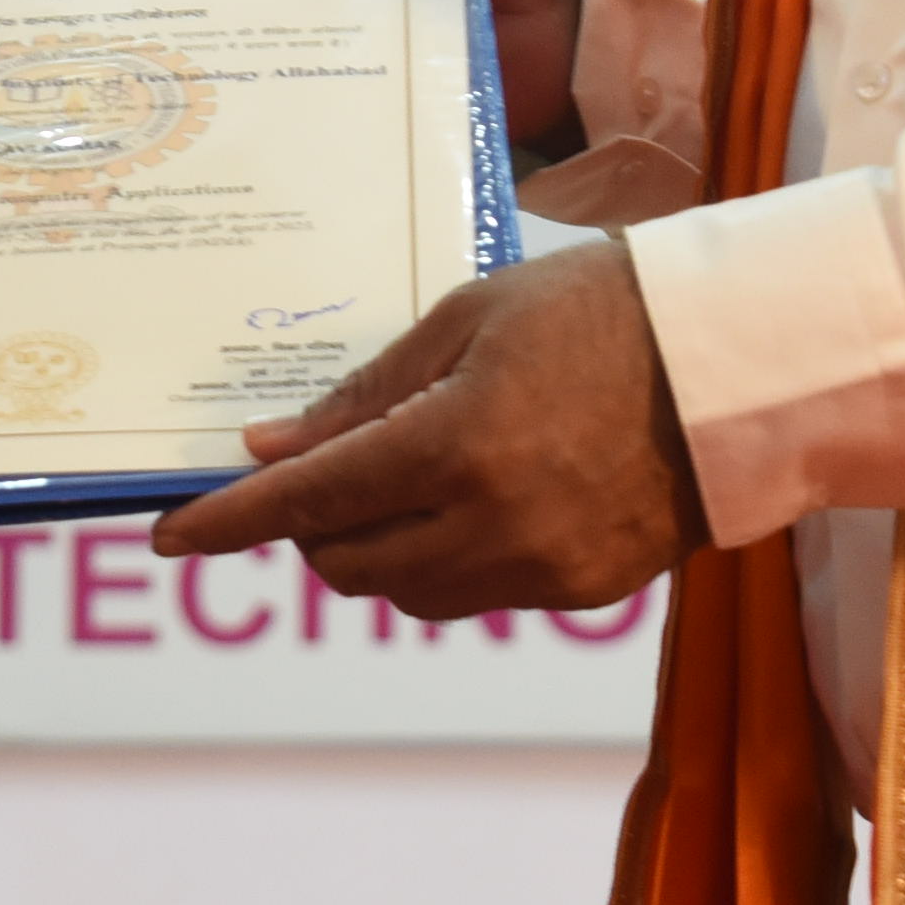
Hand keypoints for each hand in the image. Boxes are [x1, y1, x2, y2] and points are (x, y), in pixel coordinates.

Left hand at [149, 241, 695, 619]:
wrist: (736, 361)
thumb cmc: (596, 308)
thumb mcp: (470, 320)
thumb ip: (366, 394)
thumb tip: (273, 447)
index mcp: (454, 445)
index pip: (307, 501)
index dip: (229, 522)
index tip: (169, 535)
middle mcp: (491, 524)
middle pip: (347, 562)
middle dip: (306, 527)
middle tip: (307, 477)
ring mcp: (540, 568)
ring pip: (405, 594)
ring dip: (371, 551)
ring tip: (389, 486)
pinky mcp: (580, 591)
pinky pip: (473, 595)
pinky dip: (442, 562)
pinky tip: (464, 504)